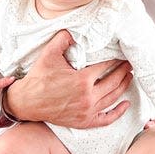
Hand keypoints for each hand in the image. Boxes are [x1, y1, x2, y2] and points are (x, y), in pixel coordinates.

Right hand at [5, 30, 132, 127]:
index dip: (115, 60)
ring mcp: (87, 111)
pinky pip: (107, 119)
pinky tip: (126, 104)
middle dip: (124, 71)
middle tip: (129, 64)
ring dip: (124, 86)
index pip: (106, 67)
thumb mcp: (48, 55)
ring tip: (129, 77)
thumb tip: (73, 31)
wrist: (26, 103)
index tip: (121, 55)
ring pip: (113, 97)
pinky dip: (118, 112)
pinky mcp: (85, 122)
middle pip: (114, 82)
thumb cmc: (38, 78)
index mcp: (82, 80)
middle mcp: (88, 97)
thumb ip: (62, 39)